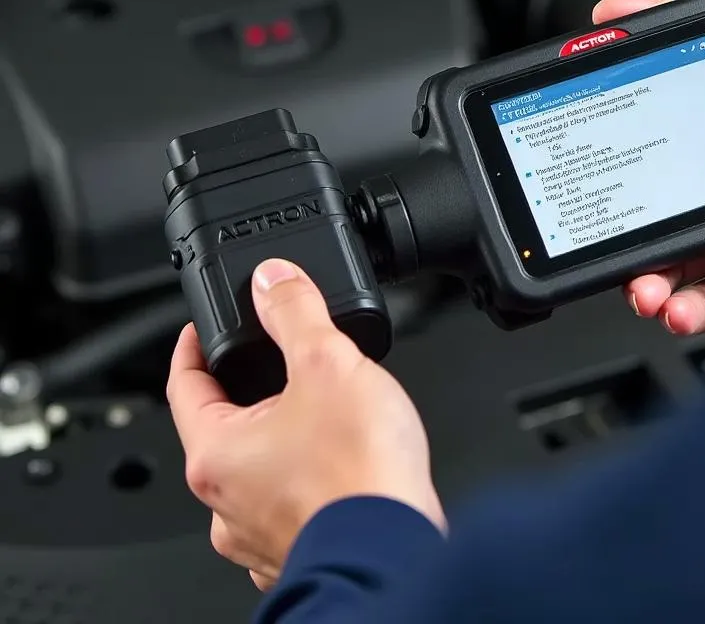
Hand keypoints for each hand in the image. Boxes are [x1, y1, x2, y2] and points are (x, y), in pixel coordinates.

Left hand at [166, 258, 443, 587]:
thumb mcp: (328, 364)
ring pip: (255, 470)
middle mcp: (224, 503)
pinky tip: (337, 460)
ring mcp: (257, 533)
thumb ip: (296, 313)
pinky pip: (287, 502)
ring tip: (316, 411)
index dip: (192, 347)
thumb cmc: (359, 473)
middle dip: (246, 390)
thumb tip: (273, 279)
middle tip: (273, 362)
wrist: (397, 549)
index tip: (201, 328)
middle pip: (221, 428)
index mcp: (216, 453)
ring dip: (277, 437)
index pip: (183, 387)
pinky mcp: (295, 550)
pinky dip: (304, 477)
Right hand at [594, 0, 704, 377]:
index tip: (615, 32)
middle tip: (613, 183)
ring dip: (645, 261)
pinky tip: (676, 303)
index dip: (659, 58)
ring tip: (644, 277)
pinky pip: (689, 298)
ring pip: (668, 242)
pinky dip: (673, 304)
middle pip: (669, 171)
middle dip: (634, 180)